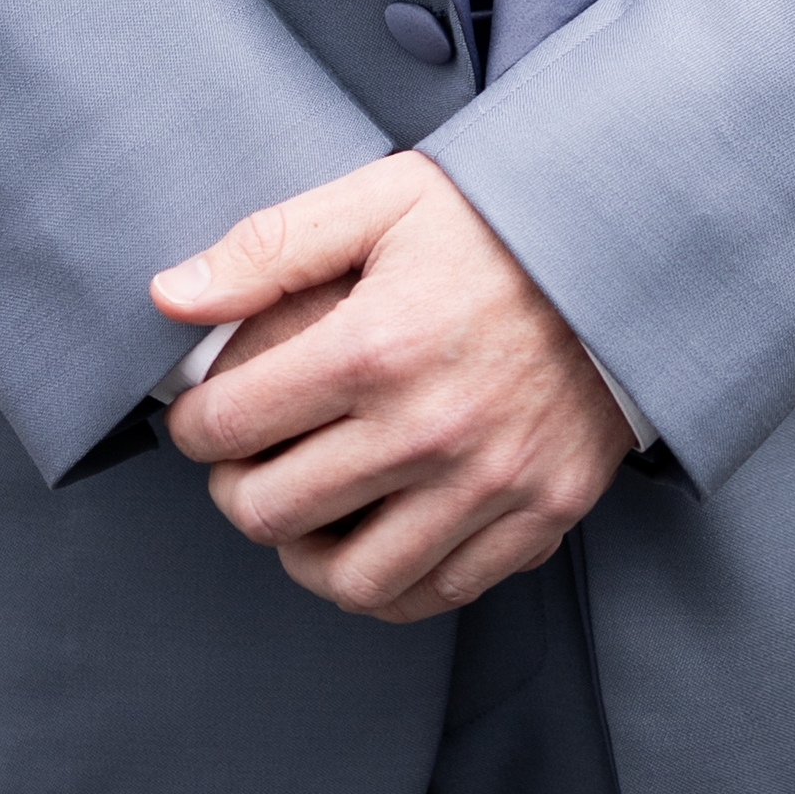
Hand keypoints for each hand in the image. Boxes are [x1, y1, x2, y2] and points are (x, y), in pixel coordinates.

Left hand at [153, 154, 631, 624]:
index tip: (202, 414)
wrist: (627, 250)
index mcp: (377, 345)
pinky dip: (389, 582)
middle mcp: (429, 429)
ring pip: (350, 579)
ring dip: (303, 552)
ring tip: (301, 511)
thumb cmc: (496, 221)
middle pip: (274, 511)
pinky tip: (373, 535)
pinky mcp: (539, 516)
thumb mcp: (381, 200)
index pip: (232, 425)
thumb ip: (269, 247)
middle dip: (235, 488)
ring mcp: (490, 485)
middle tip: (243, 461)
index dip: (195, 425)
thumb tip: (167, 297)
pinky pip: (437, 593)